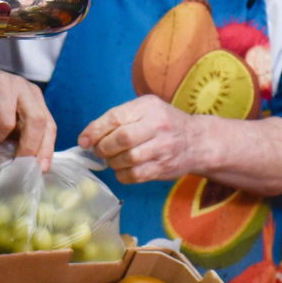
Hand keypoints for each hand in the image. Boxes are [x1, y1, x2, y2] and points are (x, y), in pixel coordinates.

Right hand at [0, 59, 56, 170]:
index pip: (48, 123)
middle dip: (29, 147)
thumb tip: (27, 161)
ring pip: (8, 123)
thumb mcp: (4, 111)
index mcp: (32, 95)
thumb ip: (17, 128)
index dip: (47, 147)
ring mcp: (3, 84)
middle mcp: (22, 87)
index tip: (41, 168)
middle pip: (36, 121)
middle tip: (17, 165)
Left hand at [78, 96, 205, 183]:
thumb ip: (120, 118)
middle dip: (103, 148)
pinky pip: (134, 175)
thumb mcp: (147, 109)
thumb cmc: (165, 123)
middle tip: (98, 151)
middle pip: (121, 139)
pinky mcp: (163, 168)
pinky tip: (122, 169)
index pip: (116, 117)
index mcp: (149, 106)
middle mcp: (158, 125)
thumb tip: (89, 135)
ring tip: (111, 159)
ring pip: (126, 159)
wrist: (198, 141)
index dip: (95, 130)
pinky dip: (122, 175)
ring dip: (112, 162)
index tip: (83, 141)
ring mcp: (163, 148)